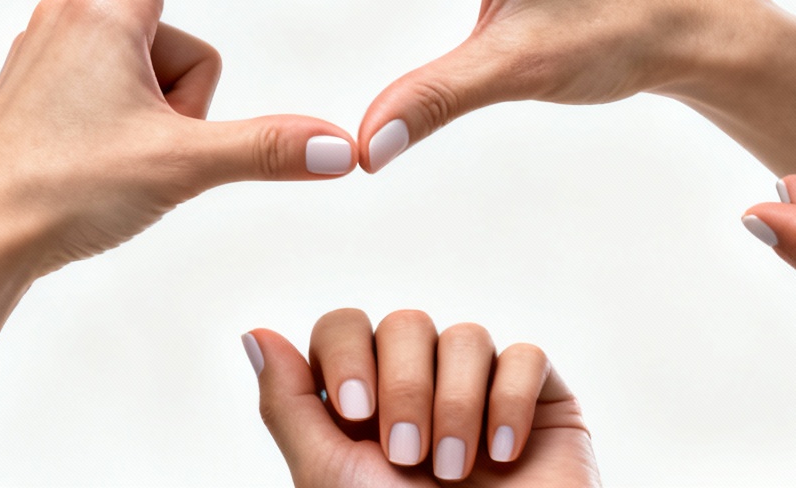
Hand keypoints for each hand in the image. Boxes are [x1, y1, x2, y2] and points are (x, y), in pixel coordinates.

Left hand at [0, 0, 357, 274]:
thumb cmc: (52, 193)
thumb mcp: (180, 165)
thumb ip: (269, 148)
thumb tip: (343, 148)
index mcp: (104, 5)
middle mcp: (72, 9)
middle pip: (180, 16)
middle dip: (197, 83)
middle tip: (166, 142)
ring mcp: (53, 46)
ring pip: (154, 56)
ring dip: (165, 109)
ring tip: (124, 161)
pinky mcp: (44, 82)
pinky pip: (120, 79)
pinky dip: (136, 117)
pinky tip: (103, 164)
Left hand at [248, 309, 597, 486]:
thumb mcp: (328, 477)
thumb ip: (288, 405)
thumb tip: (253, 332)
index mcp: (365, 403)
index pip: (344, 327)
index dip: (346, 353)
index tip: (355, 413)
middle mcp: (422, 387)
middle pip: (405, 323)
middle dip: (406, 388)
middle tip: (409, 456)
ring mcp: (483, 390)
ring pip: (466, 336)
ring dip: (456, 405)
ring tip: (455, 471)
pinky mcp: (542, 400)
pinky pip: (526, 356)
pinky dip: (510, 403)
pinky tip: (503, 456)